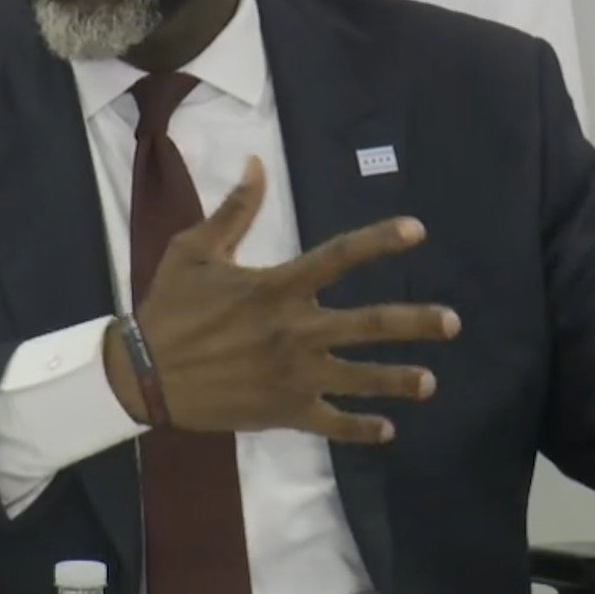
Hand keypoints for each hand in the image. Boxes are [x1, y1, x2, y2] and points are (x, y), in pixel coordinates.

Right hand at [104, 156, 459, 443]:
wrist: (143, 375)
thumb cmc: (169, 308)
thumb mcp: (195, 250)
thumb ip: (235, 210)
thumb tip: (256, 163)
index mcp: (278, 287)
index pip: (340, 257)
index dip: (381, 241)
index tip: (417, 231)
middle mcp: (296, 331)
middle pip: (369, 325)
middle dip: (415, 323)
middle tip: (452, 323)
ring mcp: (294, 376)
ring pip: (360, 378)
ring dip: (398, 380)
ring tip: (429, 382)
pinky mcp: (284, 411)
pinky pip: (332, 423)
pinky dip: (361, 428)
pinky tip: (388, 430)